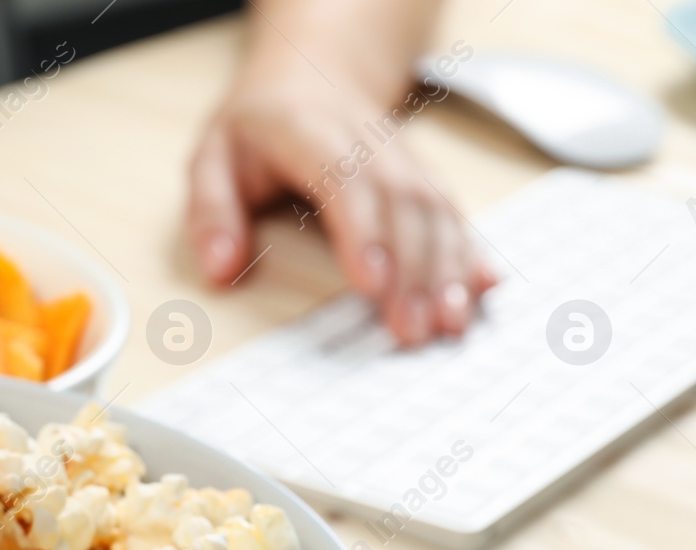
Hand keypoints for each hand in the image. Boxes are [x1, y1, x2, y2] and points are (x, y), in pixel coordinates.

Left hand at [186, 67, 495, 345]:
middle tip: (411, 331)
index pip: (345, 181)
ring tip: (449, 324)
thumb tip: (220, 269)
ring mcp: (403, 161)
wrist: (314, 74)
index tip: (372, 285)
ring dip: (447, 270)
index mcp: (310, 133)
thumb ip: (211, 212)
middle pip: (401, 205)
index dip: (364, 232)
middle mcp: (369, 144)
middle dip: (412, 271)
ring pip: (435, 212)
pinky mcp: (423, 180)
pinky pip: (452, 215)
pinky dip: (470, 253)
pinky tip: (484, 290)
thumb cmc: (259, 127)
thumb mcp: (212, 156)